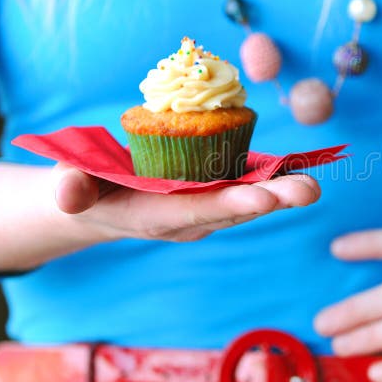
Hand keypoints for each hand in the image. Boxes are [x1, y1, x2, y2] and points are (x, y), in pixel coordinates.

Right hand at [52, 162, 319, 241]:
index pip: (197, 211)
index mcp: (156, 216)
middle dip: (272, 200)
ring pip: (248, 197)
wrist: (98, 201)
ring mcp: (205, 206)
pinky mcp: (214, 191)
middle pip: (234, 208)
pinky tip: (306, 164)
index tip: (263, 198)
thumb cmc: (82, 188)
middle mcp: (189, 217)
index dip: (230, 204)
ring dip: (282, 189)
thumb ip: (70, 189)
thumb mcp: (69, 186)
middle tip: (308, 191)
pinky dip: (276, 174)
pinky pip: (249, 182)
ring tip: (315, 180)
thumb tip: (67, 194)